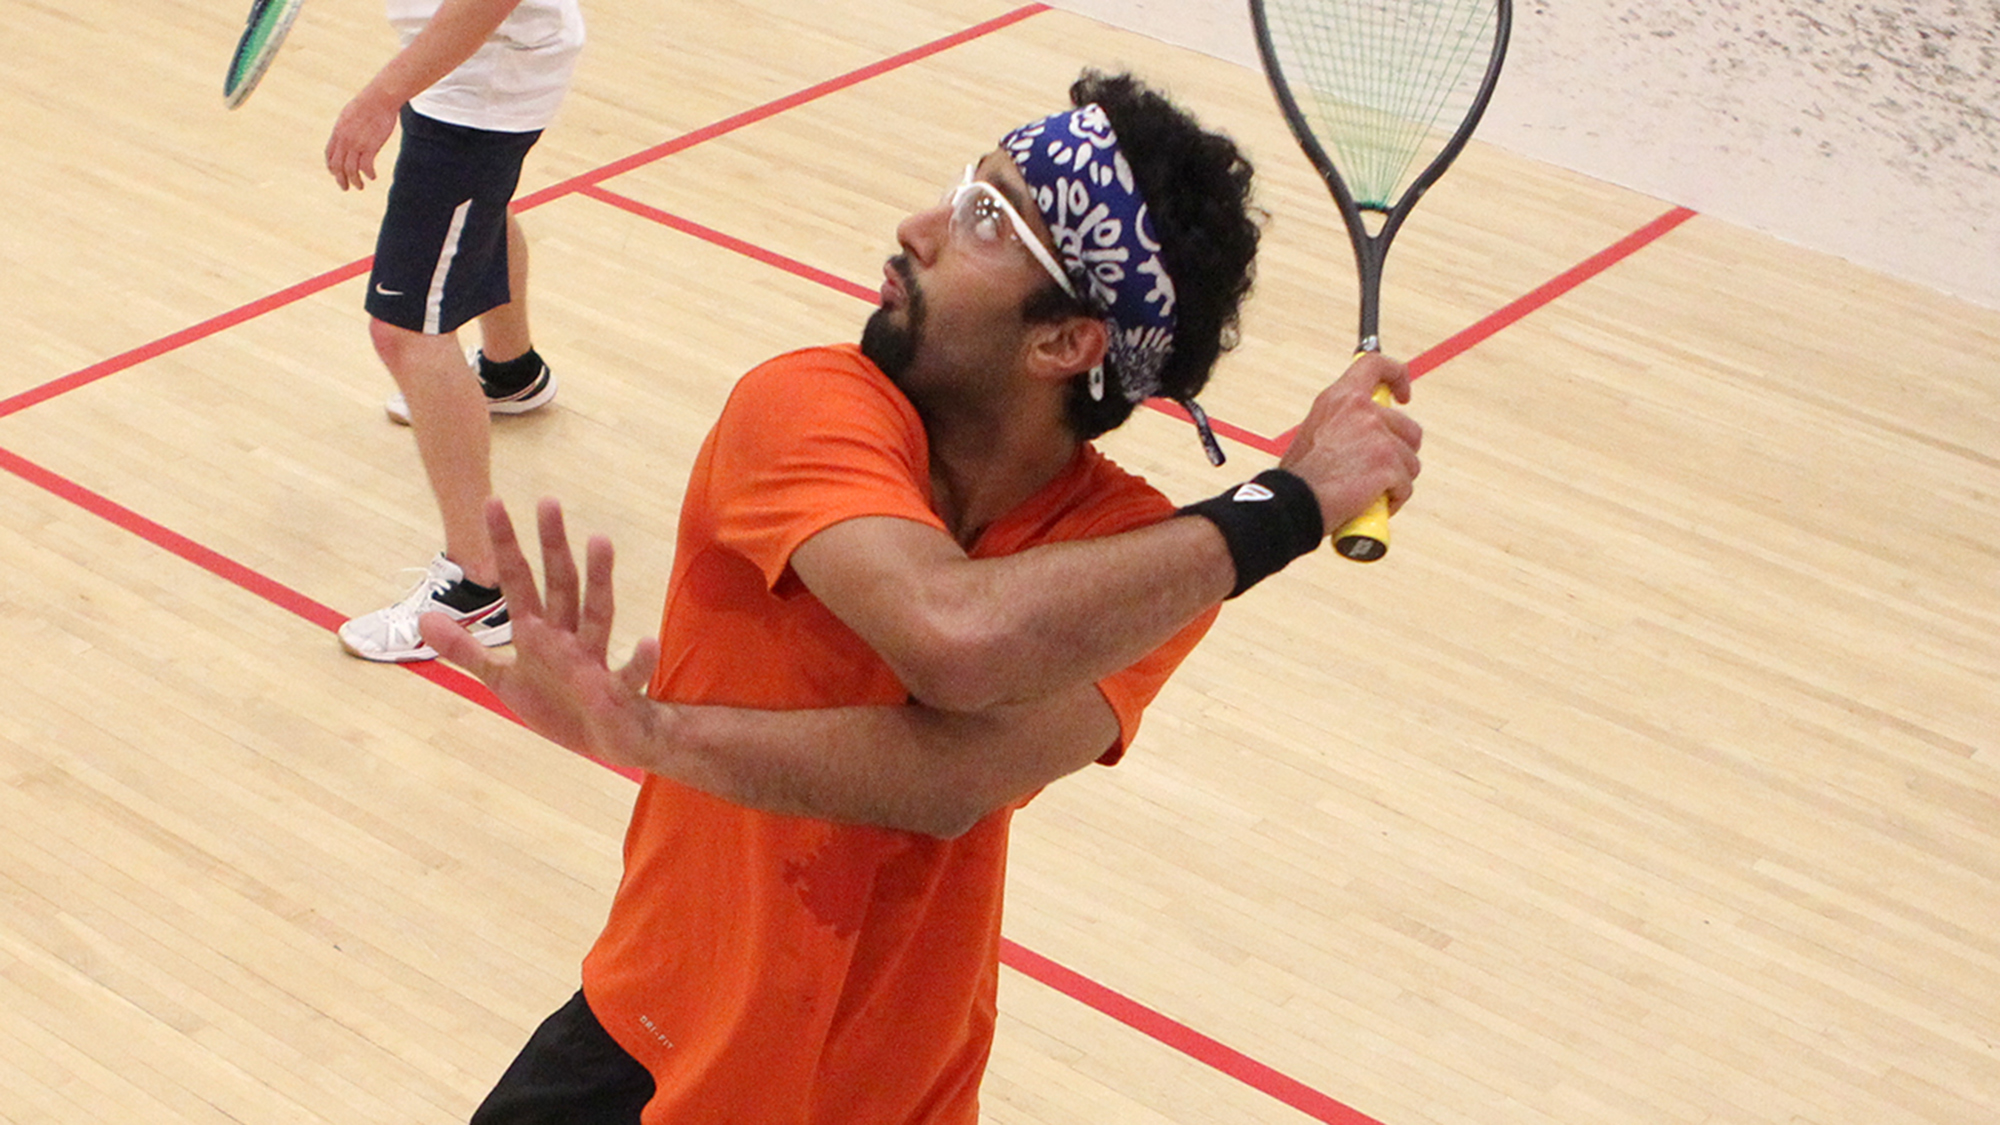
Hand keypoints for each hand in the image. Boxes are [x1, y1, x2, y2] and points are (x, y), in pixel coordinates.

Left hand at [324, 88, 400, 190]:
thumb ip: (347, 126)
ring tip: (360, 187)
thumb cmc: (368, 103)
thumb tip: (349, 130)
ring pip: (350, 170)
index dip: (331, 166)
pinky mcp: (370, 146)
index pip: (329, 154)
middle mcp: (344, 140)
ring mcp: (357, 144)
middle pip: (337, 166)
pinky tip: (372, 177)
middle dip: (340, 179)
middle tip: (345, 187)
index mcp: (338, 132)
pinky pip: (366, 167)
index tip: (335, 173)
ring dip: (354, 181)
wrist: (379, 98)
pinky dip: (368, 174)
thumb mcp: (350, 114)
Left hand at [421, 497, 665, 767]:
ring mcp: (592, 661)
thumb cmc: (559, 707)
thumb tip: (422, 619)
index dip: (504, 544)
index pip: (518, 580)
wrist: (604, 742)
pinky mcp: (614, 692)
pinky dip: (639, 660)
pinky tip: (649, 642)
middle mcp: (566, 636)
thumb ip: (467, 649)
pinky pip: (629, 674)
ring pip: (597, 613)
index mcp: (537, 632)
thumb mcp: (503, 679)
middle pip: (559, 583)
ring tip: (600, 540)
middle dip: (552, 545)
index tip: (493, 503)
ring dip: (598, 579)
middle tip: (547, 501)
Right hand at [1277, 352, 1423, 531]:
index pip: (1375, 365)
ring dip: (1396, 480)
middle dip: (1400, 453)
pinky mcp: (1389, 465)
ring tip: (1368, 492)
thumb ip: (1343, 422)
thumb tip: (1365, 430)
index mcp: (1341, 397)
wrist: (1294, 502)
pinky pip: (1406, 485)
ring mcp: (1379, 437)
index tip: (1402, 396)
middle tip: (1378, 471)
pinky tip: (1371, 504)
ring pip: (1410, 461)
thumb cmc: (1300, 476)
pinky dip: (1393, 499)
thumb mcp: (1315, 431)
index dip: (1397, 376)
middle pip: (1408, 427)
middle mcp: (1363, 411)